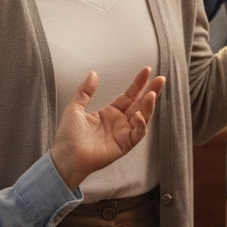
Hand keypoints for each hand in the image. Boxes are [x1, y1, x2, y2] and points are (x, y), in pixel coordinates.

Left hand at [49, 68, 164, 190]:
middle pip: (140, 104)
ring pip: (142, 118)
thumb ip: (85, 91)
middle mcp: (119, 122)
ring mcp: (123, 134)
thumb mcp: (75, 108)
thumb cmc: (68, 135)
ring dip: (148, 106)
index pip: (129, 95)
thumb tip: (93, 73)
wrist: (66, 156)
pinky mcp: (124, 145)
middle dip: (151, 91)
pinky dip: (141, 124)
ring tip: (151, 94)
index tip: (146, 70)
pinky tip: (138, 115)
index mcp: (110, 113)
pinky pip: (137, 134)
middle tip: (161, 79)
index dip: (138, 84)